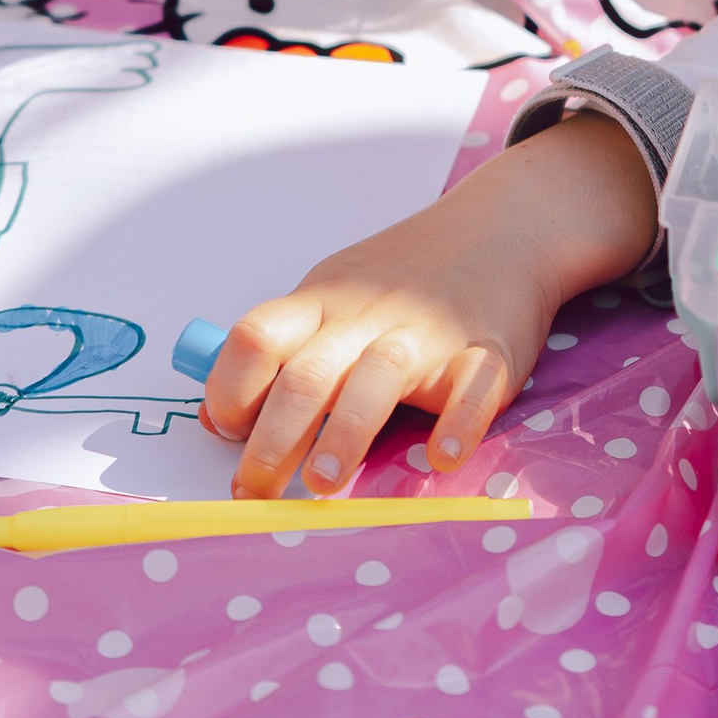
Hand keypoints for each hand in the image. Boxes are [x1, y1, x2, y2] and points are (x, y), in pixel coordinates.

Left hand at [203, 112, 656, 498]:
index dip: (230, 387)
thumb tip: (213, 420)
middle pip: (307, 372)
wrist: (503, 226)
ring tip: (324, 484)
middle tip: (256, 491)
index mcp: (322, 303)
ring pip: (378, 377)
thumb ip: (280, 353)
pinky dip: (460, 422)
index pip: (257, 338)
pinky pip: (473, 386)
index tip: (225, 433)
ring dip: (346, 432)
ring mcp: (428, 332)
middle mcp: (368, 317)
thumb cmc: (407, 275)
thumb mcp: (331, 295)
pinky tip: (443, 457)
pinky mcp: (489, 351)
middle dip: (274, 436)